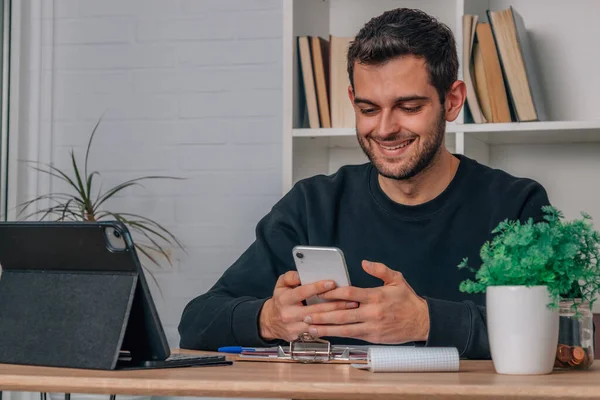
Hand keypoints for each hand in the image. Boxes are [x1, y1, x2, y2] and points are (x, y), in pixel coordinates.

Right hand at [259, 270, 358, 341]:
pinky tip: (342, 322)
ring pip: (318, 323)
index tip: (332, 283)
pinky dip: (330, 327)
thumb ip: (290, 277)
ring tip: (350, 311)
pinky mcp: (298, 336)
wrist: (270, 321)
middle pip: (315, 309)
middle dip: (335, 305)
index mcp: (284, 299)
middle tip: (351, 300)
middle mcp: (288, 314)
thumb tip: (301, 274)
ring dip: (336, 317)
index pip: (302, 292)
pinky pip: (317, 331)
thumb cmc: (280, 300)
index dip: (318, 287)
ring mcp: (294, 327)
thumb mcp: (281, 285)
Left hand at [303, 261, 429, 343]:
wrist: (422, 322)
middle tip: (306, 314)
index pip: (349, 294)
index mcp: (376, 296)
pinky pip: (351, 336)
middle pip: (342, 314)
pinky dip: (337, 334)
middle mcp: (372, 313)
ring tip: (309, 327)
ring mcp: (371, 327)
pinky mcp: (372, 337)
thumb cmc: (407, 299)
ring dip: (325, 328)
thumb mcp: (397, 279)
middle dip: (322, 314)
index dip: (332, 293)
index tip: (318, 292)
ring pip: (344, 328)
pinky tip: (326, 333)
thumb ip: (380, 269)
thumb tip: (364, 263)